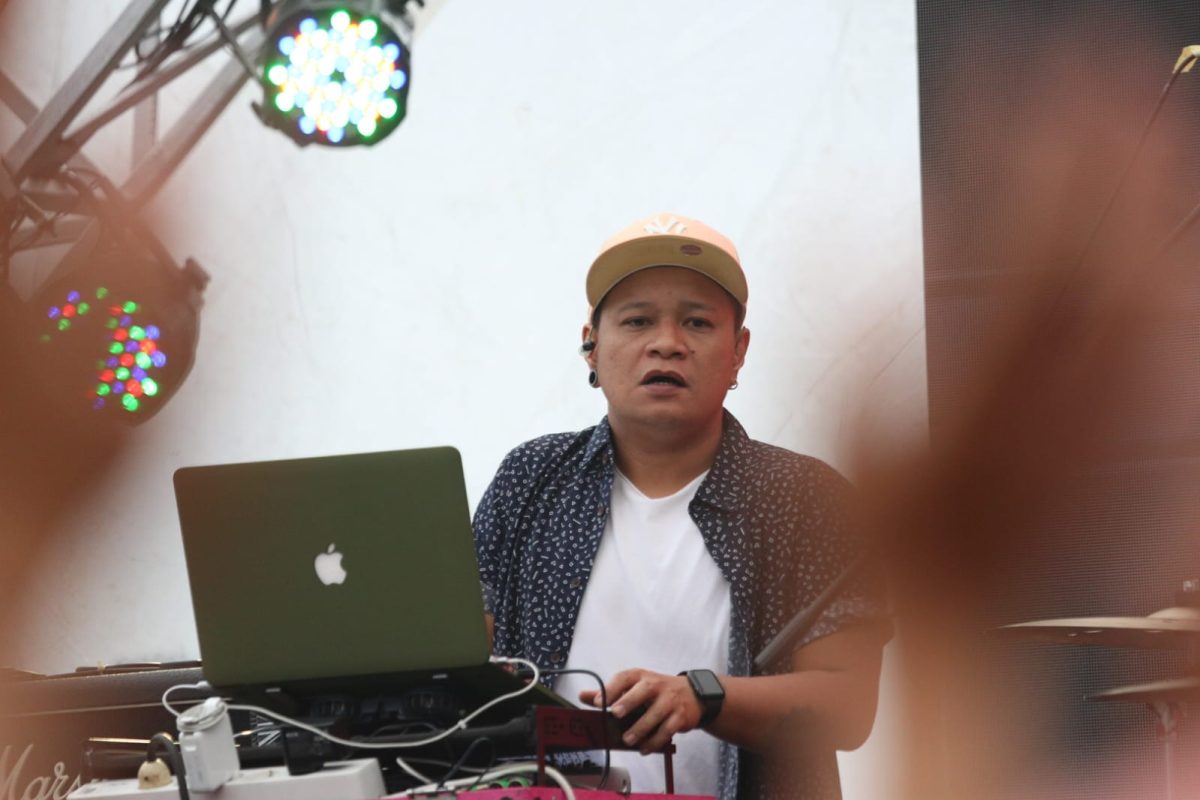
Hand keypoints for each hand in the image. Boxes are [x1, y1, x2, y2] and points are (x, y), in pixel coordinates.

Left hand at [578, 668, 702, 753]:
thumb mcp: (635, 687)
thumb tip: (583, 696)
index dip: (611, 688)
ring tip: (628, 740)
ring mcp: (670, 700)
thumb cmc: (657, 691)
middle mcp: (656, 685)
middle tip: (615, 714)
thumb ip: (610, 693)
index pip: (625, 677)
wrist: (692, 694)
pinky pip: (667, 730)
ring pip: (655, 714)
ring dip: (640, 728)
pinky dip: (655, 741)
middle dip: (628, 701)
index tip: (598, 701)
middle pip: (643, 691)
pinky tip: (644, 748)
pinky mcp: (680, 716)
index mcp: (641, 676)